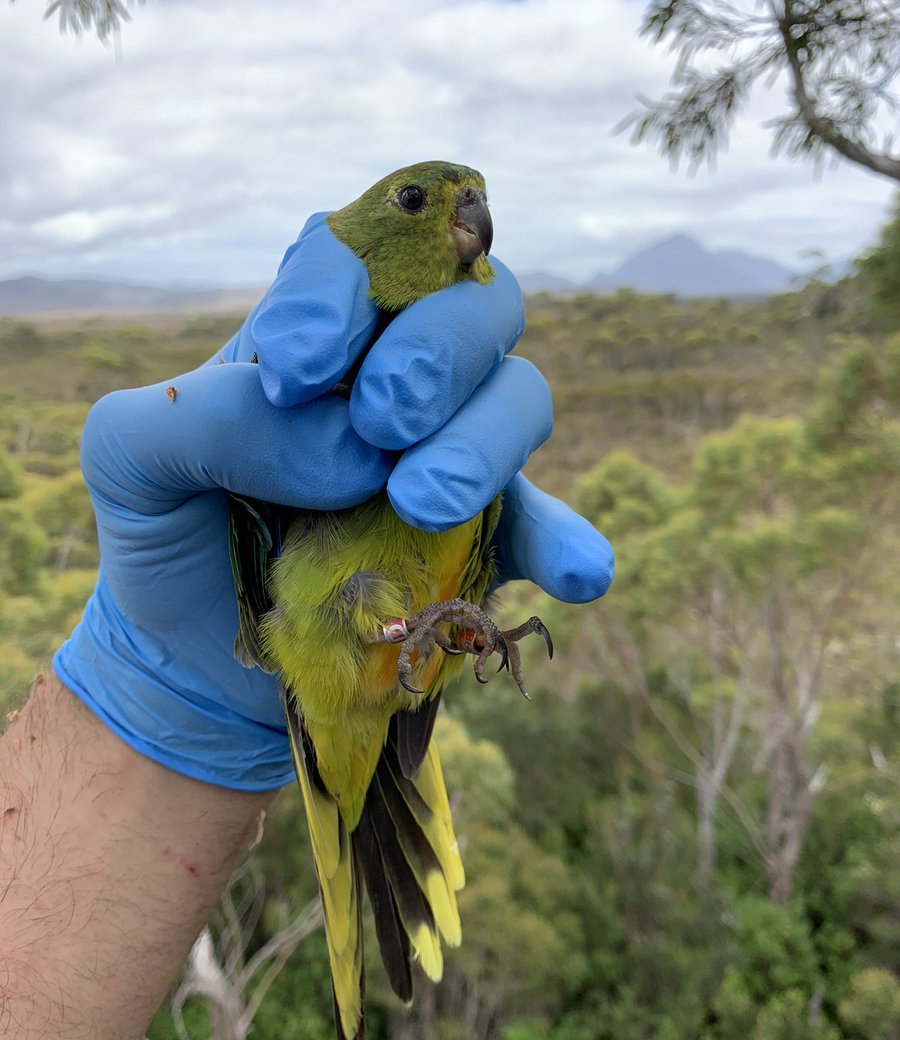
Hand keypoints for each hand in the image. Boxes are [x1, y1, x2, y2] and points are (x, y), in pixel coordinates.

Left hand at [54, 215, 612, 789]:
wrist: (194, 661)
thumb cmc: (168, 537)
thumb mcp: (130, 460)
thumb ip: (206, 418)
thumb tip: (347, 447)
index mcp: (313, 339)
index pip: (363, 258)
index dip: (343, 292)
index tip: (294, 371)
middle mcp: (393, 383)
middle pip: (473, 308)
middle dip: (433, 354)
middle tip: (380, 422)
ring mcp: (446, 460)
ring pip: (518, 398)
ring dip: (483, 440)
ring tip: (421, 501)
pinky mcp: (480, 548)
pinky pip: (545, 529)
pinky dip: (568, 541)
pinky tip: (577, 571)